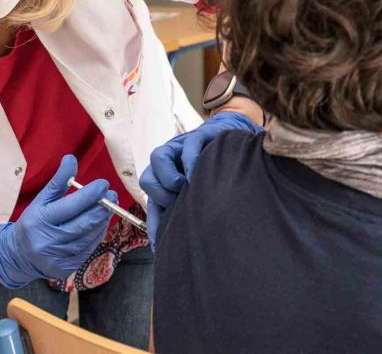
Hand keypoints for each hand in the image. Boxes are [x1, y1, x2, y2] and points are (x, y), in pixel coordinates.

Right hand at [0, 154, 115, 287]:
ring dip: (102, 221)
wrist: (19, 255)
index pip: (70, 206)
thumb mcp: (41, 200)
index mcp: (40, 221)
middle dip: (102, 208)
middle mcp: (49, 241)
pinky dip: (96, 234)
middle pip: (83, 223)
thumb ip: (58, 181)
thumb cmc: (33, 222)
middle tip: (112, 195)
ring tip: (109, 207)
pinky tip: (100, 223)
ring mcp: (59, 257)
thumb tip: (71, 158)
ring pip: (89, 237)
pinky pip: (88, 249)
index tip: (103, 184)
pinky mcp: (67, 268)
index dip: (90, 195)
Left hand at [139, 112, 262, 247]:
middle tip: (176, 203)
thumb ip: (191, 214)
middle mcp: (169, 165)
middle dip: (159, 194)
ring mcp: (181, 149)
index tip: (161, 245)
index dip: (154, 224)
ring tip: (184, 185)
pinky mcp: (199, 136)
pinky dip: (190, 159)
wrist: (234, 144)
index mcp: (167, 183)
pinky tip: (197, 171)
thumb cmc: (217, 175)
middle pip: (147, 178)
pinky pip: (188, 145)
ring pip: (158, 156)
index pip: (152, 203)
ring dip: (167, 175)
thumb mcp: (202, 196)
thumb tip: (186, 246)